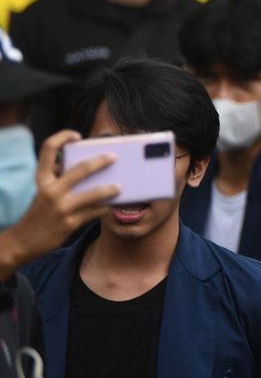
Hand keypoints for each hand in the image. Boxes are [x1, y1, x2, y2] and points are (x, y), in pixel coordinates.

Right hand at [0, 131, 118, 273]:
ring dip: (109, 189)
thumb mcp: (43, 191)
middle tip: (114, 157)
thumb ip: (58, 177)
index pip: (47, 149)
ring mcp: (61, 207)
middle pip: (80, 169)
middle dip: (100, 161)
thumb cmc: (40, 211)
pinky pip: (95, 212)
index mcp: (42, 179)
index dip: (62, 137)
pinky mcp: (70, 223)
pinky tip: (110, 205)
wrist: (23, 241)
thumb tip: (84, 165)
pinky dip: (104, 207)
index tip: (76, 136)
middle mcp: (50, 190)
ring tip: (120, 187)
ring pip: (93, 194)